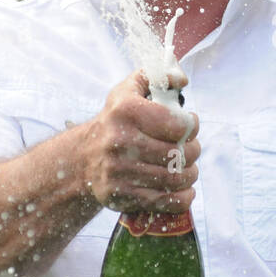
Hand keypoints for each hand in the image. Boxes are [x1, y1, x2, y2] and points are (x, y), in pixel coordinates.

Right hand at [79, 70, 200, 212]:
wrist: (82, 160)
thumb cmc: (114, 122)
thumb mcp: (128, 91)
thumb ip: (157, 76)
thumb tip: (182, 79)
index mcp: (126, 111)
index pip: (177, 124)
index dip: (191, 125)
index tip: (190, 125)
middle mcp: (120, 141)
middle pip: (179, 153)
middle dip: (193, 151)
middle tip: (191, 148)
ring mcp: (120, 171)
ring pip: (175, 178)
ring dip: (190, 174)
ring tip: (188, 167)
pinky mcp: (122, 195)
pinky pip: (166, 201)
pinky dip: (183, 196)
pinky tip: (183, 188)